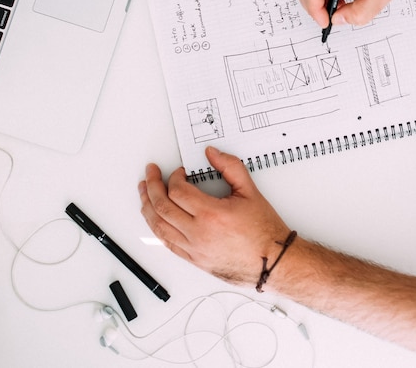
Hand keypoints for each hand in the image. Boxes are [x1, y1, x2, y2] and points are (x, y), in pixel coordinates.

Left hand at [138, 147, 290, 285]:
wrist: (272, 261)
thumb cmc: (263, 230)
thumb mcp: (250, 192)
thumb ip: (230, 167)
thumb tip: (212, 153)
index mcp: (212, 215)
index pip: (178, 191)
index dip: (174, 177)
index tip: (180, 172)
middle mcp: (199, 234)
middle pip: (162, 207)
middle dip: (152, 187)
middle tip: (150, 174)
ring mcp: (193, 249)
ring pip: (158, 227)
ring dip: (147, 207)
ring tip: (144, 193)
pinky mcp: (193, 259)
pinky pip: (166, 243)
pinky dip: (157, 227)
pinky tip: (155, 218)